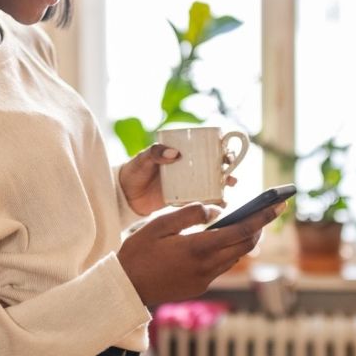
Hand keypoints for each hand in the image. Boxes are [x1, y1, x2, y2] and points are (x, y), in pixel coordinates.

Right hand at [117, 201, 286, 306]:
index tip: (276, 206)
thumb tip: (215, 210)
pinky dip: (228, 251)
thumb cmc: (138, 252)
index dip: (261, 217)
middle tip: (270, 210)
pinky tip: (223, 240)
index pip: (239, 231)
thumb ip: (189, 214)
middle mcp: (206, 266)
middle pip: (243, 245)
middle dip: (259, 227)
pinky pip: (221, 266)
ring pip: (234, 257)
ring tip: (250, 223)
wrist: (125, 287)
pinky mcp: (199, 286)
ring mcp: (204, 279)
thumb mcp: (159, 224)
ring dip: (244, 240)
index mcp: (198, 248)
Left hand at [119, 144, 237, 215]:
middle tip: (231, 177)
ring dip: (223, 187)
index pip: (206, 148)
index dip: (221, 150)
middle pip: (214, 166)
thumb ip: (156, 152)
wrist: (124, 195)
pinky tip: (220, 206)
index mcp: (181, 152)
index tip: (227, 156)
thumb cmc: (134, 170)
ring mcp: (187, 184)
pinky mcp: (183, 199)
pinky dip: (212, 202)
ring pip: (211, 183)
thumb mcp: (143, 158)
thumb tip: (175, 153)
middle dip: (227, 170)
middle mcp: (188, 167)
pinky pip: (201, 200)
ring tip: (228, 192)